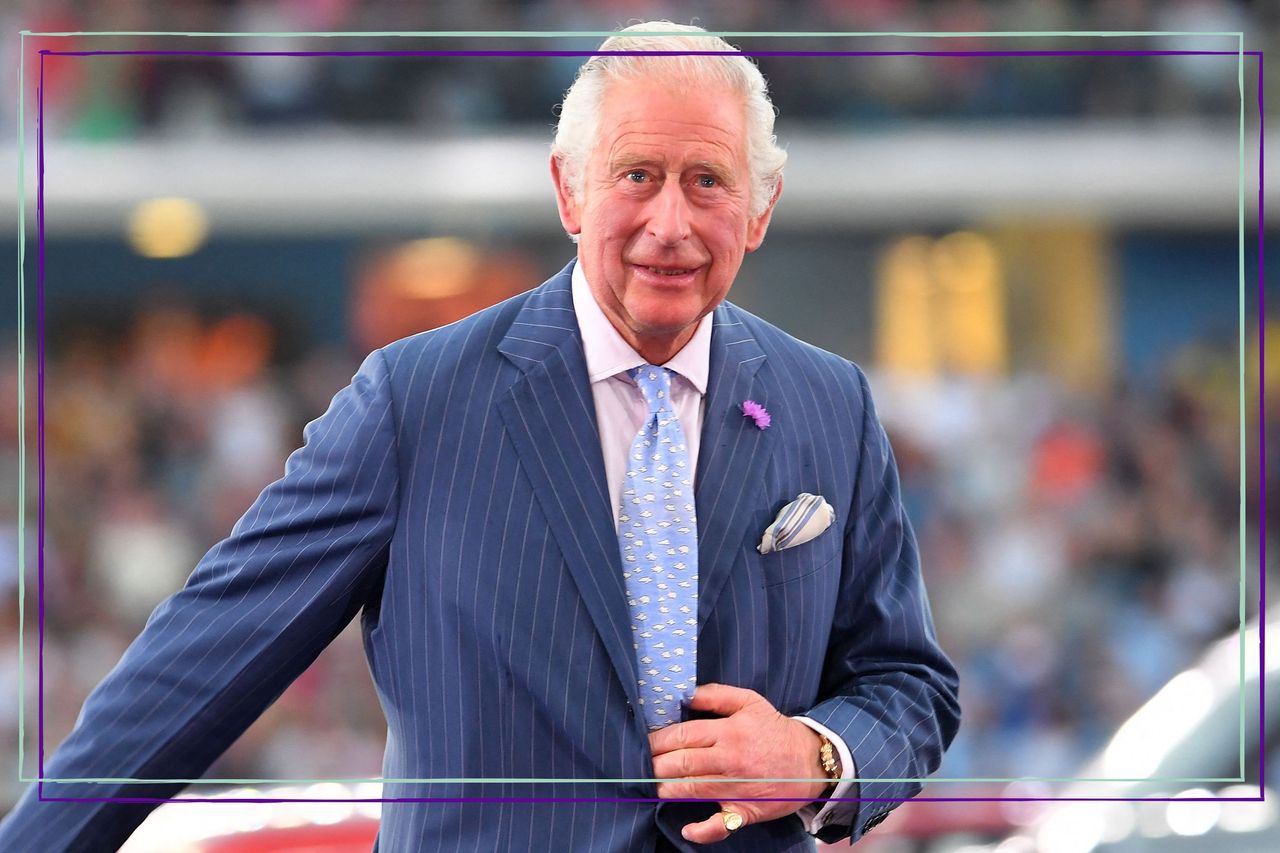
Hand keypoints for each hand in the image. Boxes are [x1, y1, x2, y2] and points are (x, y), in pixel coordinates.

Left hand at [649, 683, 828, 844]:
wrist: (811, 761)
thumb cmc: (774, 730)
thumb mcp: (750, 701)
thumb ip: (716, 695)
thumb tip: (685, 694)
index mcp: (728, 732)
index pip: (682, 736)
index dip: (657, 740)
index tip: (642, 743)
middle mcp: (729, 760)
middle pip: (681, 764)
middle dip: (654, 765)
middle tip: (638, 767)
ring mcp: (736, 788)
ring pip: (692, 791)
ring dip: (666, 790)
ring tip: (650, 787)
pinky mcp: (745, 811)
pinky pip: (721, 825)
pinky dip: (702, 830)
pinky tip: (686, 829)